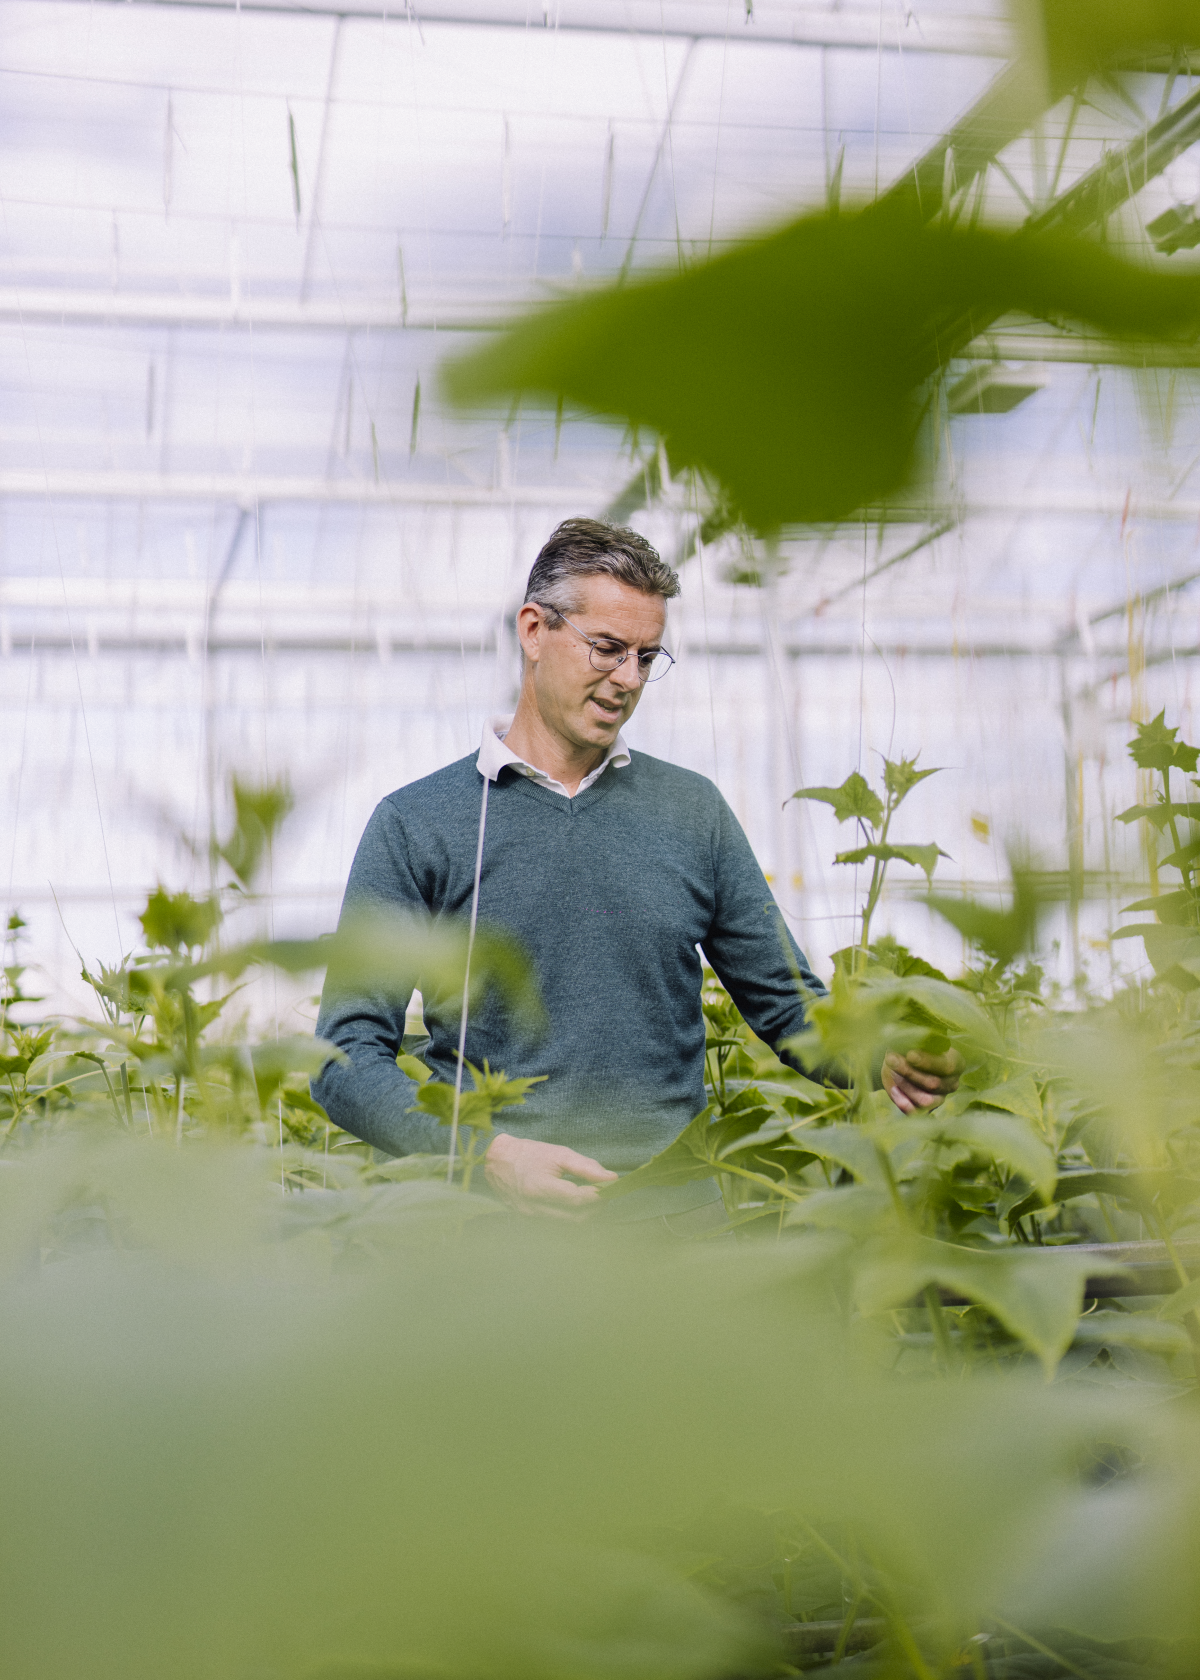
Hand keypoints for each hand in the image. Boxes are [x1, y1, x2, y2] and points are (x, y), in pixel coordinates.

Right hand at [484, 1132, 618, 1216]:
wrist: (497, 1161)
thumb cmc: (529, 1154)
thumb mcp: (559, 1154)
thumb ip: (586, 1167)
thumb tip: (612, 1178)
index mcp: (539, 1188)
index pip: (577, 1199)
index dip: (598, 1195)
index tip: (610, 1186)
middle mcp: (534, 1208)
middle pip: (576, 1218)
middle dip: (596, 1207)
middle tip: (604, 1191)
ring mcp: (530, 1218)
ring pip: (569, 1224)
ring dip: (586, 1212)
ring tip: (592, 1195)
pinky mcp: (529, 1221)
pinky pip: (559, 1223)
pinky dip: (572, 1215)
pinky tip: (576, 1202)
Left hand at [882, 1047, 962, 1113]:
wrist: (899, 1058)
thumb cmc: (909, 1044)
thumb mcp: (913, 1039)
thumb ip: (914, 1043)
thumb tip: (909, 1051)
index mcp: (956, 1062)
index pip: (946, 1066)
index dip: (927, 1062)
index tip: (910, 1054)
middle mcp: (952, 1082)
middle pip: (933, 1083)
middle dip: (909, 1072)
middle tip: (891, 1059)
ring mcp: (940, 1098)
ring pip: (924, 1100)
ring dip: (904, 1085)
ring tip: (893, 1071)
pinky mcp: (925, 1110)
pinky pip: (915, 1112)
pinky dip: (902, 1102)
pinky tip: (895, 1090)